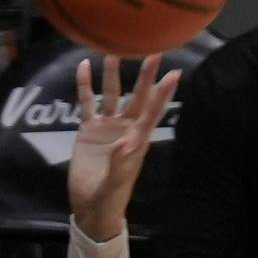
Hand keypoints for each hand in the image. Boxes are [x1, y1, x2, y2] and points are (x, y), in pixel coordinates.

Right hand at [68, 55, 182, 242]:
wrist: (90, 207)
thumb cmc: (107, 199)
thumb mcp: (113, 185)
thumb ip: (120, 164)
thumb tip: (128, 142)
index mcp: (136, 140)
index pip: (152, 112)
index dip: (162, 93)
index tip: (173, 72)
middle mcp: (125, 128)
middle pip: (136, 96)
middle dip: (144, 75)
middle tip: (153, 51)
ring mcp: (106, 127)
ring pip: (111, 94)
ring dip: (113, 74)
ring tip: (113, 50)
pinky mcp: (88, 129)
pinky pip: (87, 103)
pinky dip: (85, 85)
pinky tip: (83, 66)